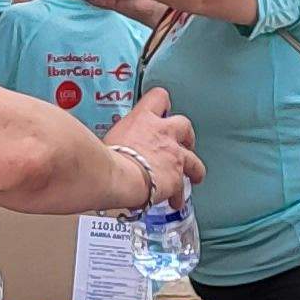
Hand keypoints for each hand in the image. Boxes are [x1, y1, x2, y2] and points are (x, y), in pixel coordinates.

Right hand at [99, 87, 199, 204]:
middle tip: (182, 143)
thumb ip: (116, 140)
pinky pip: (182, 189)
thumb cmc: (105, 158)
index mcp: (143, 119)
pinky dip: (178, 196)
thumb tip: (108, 146)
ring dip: (194, 169)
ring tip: (193, 176)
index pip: (158, 98)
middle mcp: (163, 134)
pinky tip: (174, 201)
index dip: (162, 103)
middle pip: (184, 126)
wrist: (120, 177)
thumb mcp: (107, 138)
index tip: (162, 109)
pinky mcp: (177, 179)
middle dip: (185, 136)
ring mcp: (174, 156)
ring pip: (194, 161)